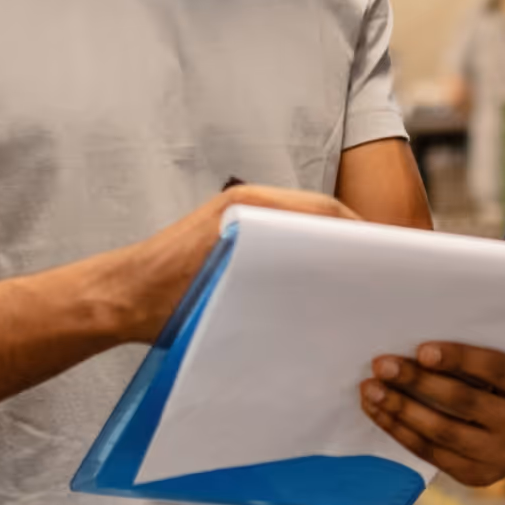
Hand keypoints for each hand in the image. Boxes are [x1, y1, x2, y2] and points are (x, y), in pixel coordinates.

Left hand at [107, 184, 356, 344]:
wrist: (115, 300)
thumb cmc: (161, 299)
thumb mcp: (227, 291)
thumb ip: (279, 276)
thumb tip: (334, 279)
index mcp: (250, 207)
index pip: (325, 212)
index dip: (361, 234)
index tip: (389, 259)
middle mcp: (248, 203)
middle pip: (319, 216)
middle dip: (352, 242)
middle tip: (381, 276)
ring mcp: (239, 216)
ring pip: (303, 228)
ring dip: (330, 249)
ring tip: (356, 284)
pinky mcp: (231, 235)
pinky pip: (282, 238)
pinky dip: (305, 255)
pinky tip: (317, 287)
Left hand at [361, 340, 504, 485]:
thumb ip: (485, 351)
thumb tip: (425, 341)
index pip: (496, 370)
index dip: (458, 359)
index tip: (422, 350)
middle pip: (465, 402)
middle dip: (417, 382)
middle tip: (382, 366)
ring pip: (443, 433)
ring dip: (400, 410)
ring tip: (372, 390)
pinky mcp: (479, 477)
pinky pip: (432, 454)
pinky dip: (401, 432)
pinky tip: (381, 413)